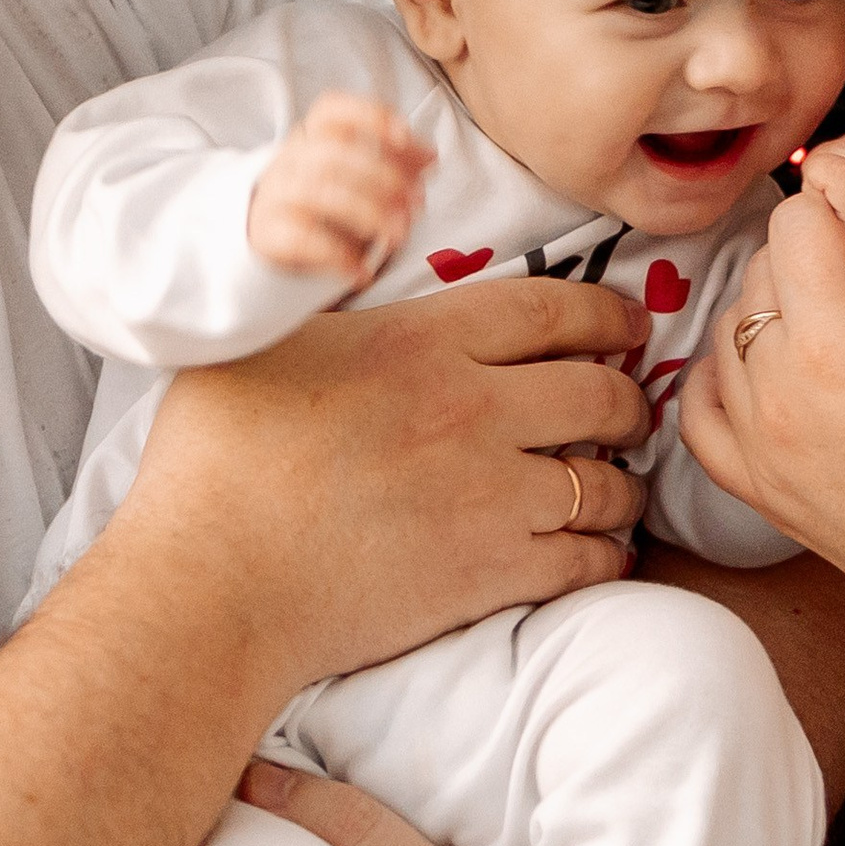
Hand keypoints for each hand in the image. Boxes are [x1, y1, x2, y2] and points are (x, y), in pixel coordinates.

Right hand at [125, 278, 652, 694]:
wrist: (213, 580)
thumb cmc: (215, 459)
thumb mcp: (267, 340)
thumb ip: (329, 301)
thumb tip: (350, 265)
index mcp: (424, 340)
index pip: (552, 310)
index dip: (605, 315)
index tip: (629, 324)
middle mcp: (475, 408)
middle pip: (598, 392)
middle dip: (629, 399)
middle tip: (631, 409)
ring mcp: (491, 493)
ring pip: (603, 481)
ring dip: (623, 483)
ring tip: (619, 488)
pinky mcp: (491, 572)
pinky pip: (585, 558)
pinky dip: (605, 555)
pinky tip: (602, 554)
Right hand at [246, 93, 432, 285]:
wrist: (268, 231)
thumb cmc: (324, 195)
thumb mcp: (355, 173)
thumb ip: (393, 161)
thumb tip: (430, 157)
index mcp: (311, 135)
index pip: (332, 111)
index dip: (369, 117)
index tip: (404, 136)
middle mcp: (290, 159)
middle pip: (334, 155)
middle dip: (383, 177)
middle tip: (417, 204)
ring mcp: (276, 194)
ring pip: (320, 194)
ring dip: (369, 214)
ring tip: (399, 236)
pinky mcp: (268, 233)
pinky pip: (303, 240)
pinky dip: (338, 256)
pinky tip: (363, 271)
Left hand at [680, 193, 844, 656]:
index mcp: (832, 348)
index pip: (795, 226)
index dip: (839, 208)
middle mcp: (778, 399)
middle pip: (757, 277)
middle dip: (811, 258)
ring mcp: (762, 452)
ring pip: (726, 338)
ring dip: (771, 313)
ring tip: (838, 321)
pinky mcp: (766, 495)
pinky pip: (703, 419)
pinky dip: (723, 381)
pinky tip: (761, 368)